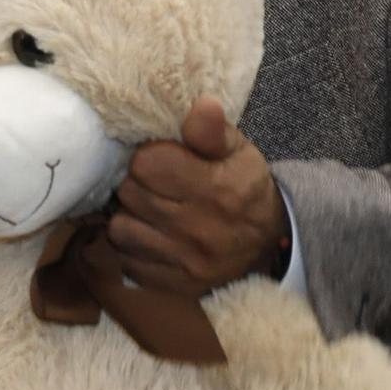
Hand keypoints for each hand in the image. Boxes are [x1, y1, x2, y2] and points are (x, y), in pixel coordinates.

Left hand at [109, 97, 288, 296]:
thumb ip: (213, 130)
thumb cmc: (244, 187)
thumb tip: (202, 105)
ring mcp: (185, 262)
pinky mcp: (173, 284)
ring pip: (121, 228)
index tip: (161, 158)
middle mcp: (200, 230)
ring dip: (130, 215)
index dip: (148, 156)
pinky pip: (127, 260)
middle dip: (136, 183)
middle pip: (130, 193)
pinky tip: (152, 234)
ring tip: (150, 209)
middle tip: (155, 183)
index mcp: (217, 190)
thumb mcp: (238, 151)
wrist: (269, 244)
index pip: (146, 164)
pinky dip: (134, 246)